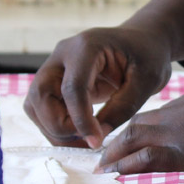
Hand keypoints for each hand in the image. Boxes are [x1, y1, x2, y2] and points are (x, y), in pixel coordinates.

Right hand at [24, 25, 172, 148]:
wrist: (143, 42)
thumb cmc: (148, 56)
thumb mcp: (146, 81)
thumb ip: (122, 108)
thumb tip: (95, 138)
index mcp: (87, 47)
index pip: (72, 88)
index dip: (80, 119)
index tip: (96, 142)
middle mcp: (62, 54)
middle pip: (41, 95)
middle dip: (59, 126)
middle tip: (88, 141)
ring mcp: (54, 67)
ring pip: (35, 105)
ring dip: (54, 129)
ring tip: (86, 139)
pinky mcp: (54, 82)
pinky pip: (41, 109)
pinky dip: (56, 127)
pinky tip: (80, 133)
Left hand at [96, 88, 183, 172]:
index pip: (151, 118)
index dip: (132, 134)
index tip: (122, 148)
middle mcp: (183, 118)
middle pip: (137, 129)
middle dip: (116, 146)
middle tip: (102, 163)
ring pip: (140, 150)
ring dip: (120, 163)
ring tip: (107, 177)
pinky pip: (157, 171)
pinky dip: (139, 178)